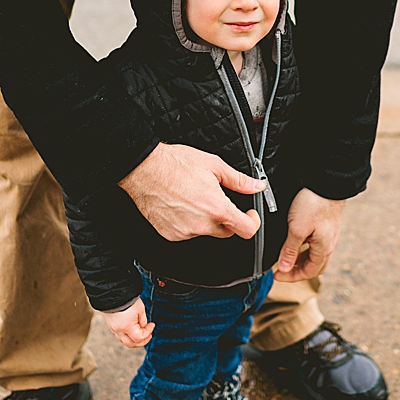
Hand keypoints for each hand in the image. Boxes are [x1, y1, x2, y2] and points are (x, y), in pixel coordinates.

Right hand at [102, 298, 154, 348]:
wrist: (112, 291)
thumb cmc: (126, 299)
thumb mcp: (140, 310)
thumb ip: (143, 321)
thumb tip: (143, 327)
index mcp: (127, 327)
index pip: (140, 337)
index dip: (148, 332)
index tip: (152, 324)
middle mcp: (118, 330)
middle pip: (131, 344)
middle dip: (142, 341)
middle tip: (148, 334)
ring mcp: (113, 328)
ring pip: (124, 341)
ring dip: (133, 340)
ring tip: (140, 332)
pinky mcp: (110, 324)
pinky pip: (119, 335)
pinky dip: (127, 335)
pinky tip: (131, 329)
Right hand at [118, 143, 263, 241]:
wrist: (143, 169)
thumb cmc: (174, 164)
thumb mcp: (213, 165)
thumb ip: (239, 180)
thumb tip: (256, 186)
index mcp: (217, 208)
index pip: (247, 230)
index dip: (252, 222)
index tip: (249, 215)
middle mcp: (202, 224)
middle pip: (226, 231)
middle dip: (226, 218)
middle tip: (216, 200)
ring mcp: (185, 231)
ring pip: (205, 231)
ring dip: (205, 220)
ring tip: (192, 198)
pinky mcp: (170, 234)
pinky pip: (187, 233)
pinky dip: (187, 223)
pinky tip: (180, 206)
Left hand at [274, 188, 344, 281]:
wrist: (327, 182)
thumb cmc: (314, 204)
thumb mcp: (297, 229)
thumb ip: (290, 250)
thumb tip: (285, 268)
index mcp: (324, 248)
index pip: (310, 272)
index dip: (293, 277)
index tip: (277, 276)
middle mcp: (329, 243)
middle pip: (314, 266)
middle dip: (297, 270)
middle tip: (281, 270)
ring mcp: (329, 234)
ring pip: (315, 254)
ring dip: (300, 259)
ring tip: (285, 257)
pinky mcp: (326, 224)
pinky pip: (316, 243)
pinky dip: (304, 248)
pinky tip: (295, 242)